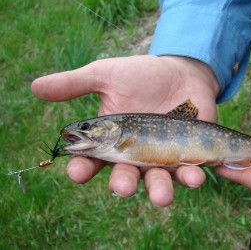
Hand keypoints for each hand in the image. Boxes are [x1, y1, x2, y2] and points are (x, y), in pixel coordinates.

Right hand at [31, 55, 219, 205]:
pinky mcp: (188, 155)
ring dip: (160, 190)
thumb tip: (35, 87)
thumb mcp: (107, 75)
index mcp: (111, 141)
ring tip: (163, 196)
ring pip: (157, 181)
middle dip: (123, 184)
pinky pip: (190, 171)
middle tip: (122, 188)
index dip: (82, 167)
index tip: (77, 172)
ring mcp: (162, 158)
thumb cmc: (142, 75)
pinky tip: (197, 176)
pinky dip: (193, 176)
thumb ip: (76, 83)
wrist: (182, 73)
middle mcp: (134, 155)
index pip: (91, 160)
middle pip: (125, 177)